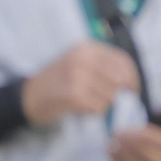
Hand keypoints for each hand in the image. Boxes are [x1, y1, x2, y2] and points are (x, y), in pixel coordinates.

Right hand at [22, 41, 138, 125]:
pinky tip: (84, 108)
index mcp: (87, 48)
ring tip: (90, 102)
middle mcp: (83, 58)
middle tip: (109, 100)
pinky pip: (99, 107)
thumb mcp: (80, 63)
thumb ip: (104, 67)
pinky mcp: (73, 94)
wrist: (29, 96)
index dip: (132, 78)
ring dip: (105, 104)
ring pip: (111, 96)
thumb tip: (131, 83)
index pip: (123, 61)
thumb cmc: (59, 81)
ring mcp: (77, 75)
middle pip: (120, 80)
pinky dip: (96, 112)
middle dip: (119, 94)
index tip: (132, 90)